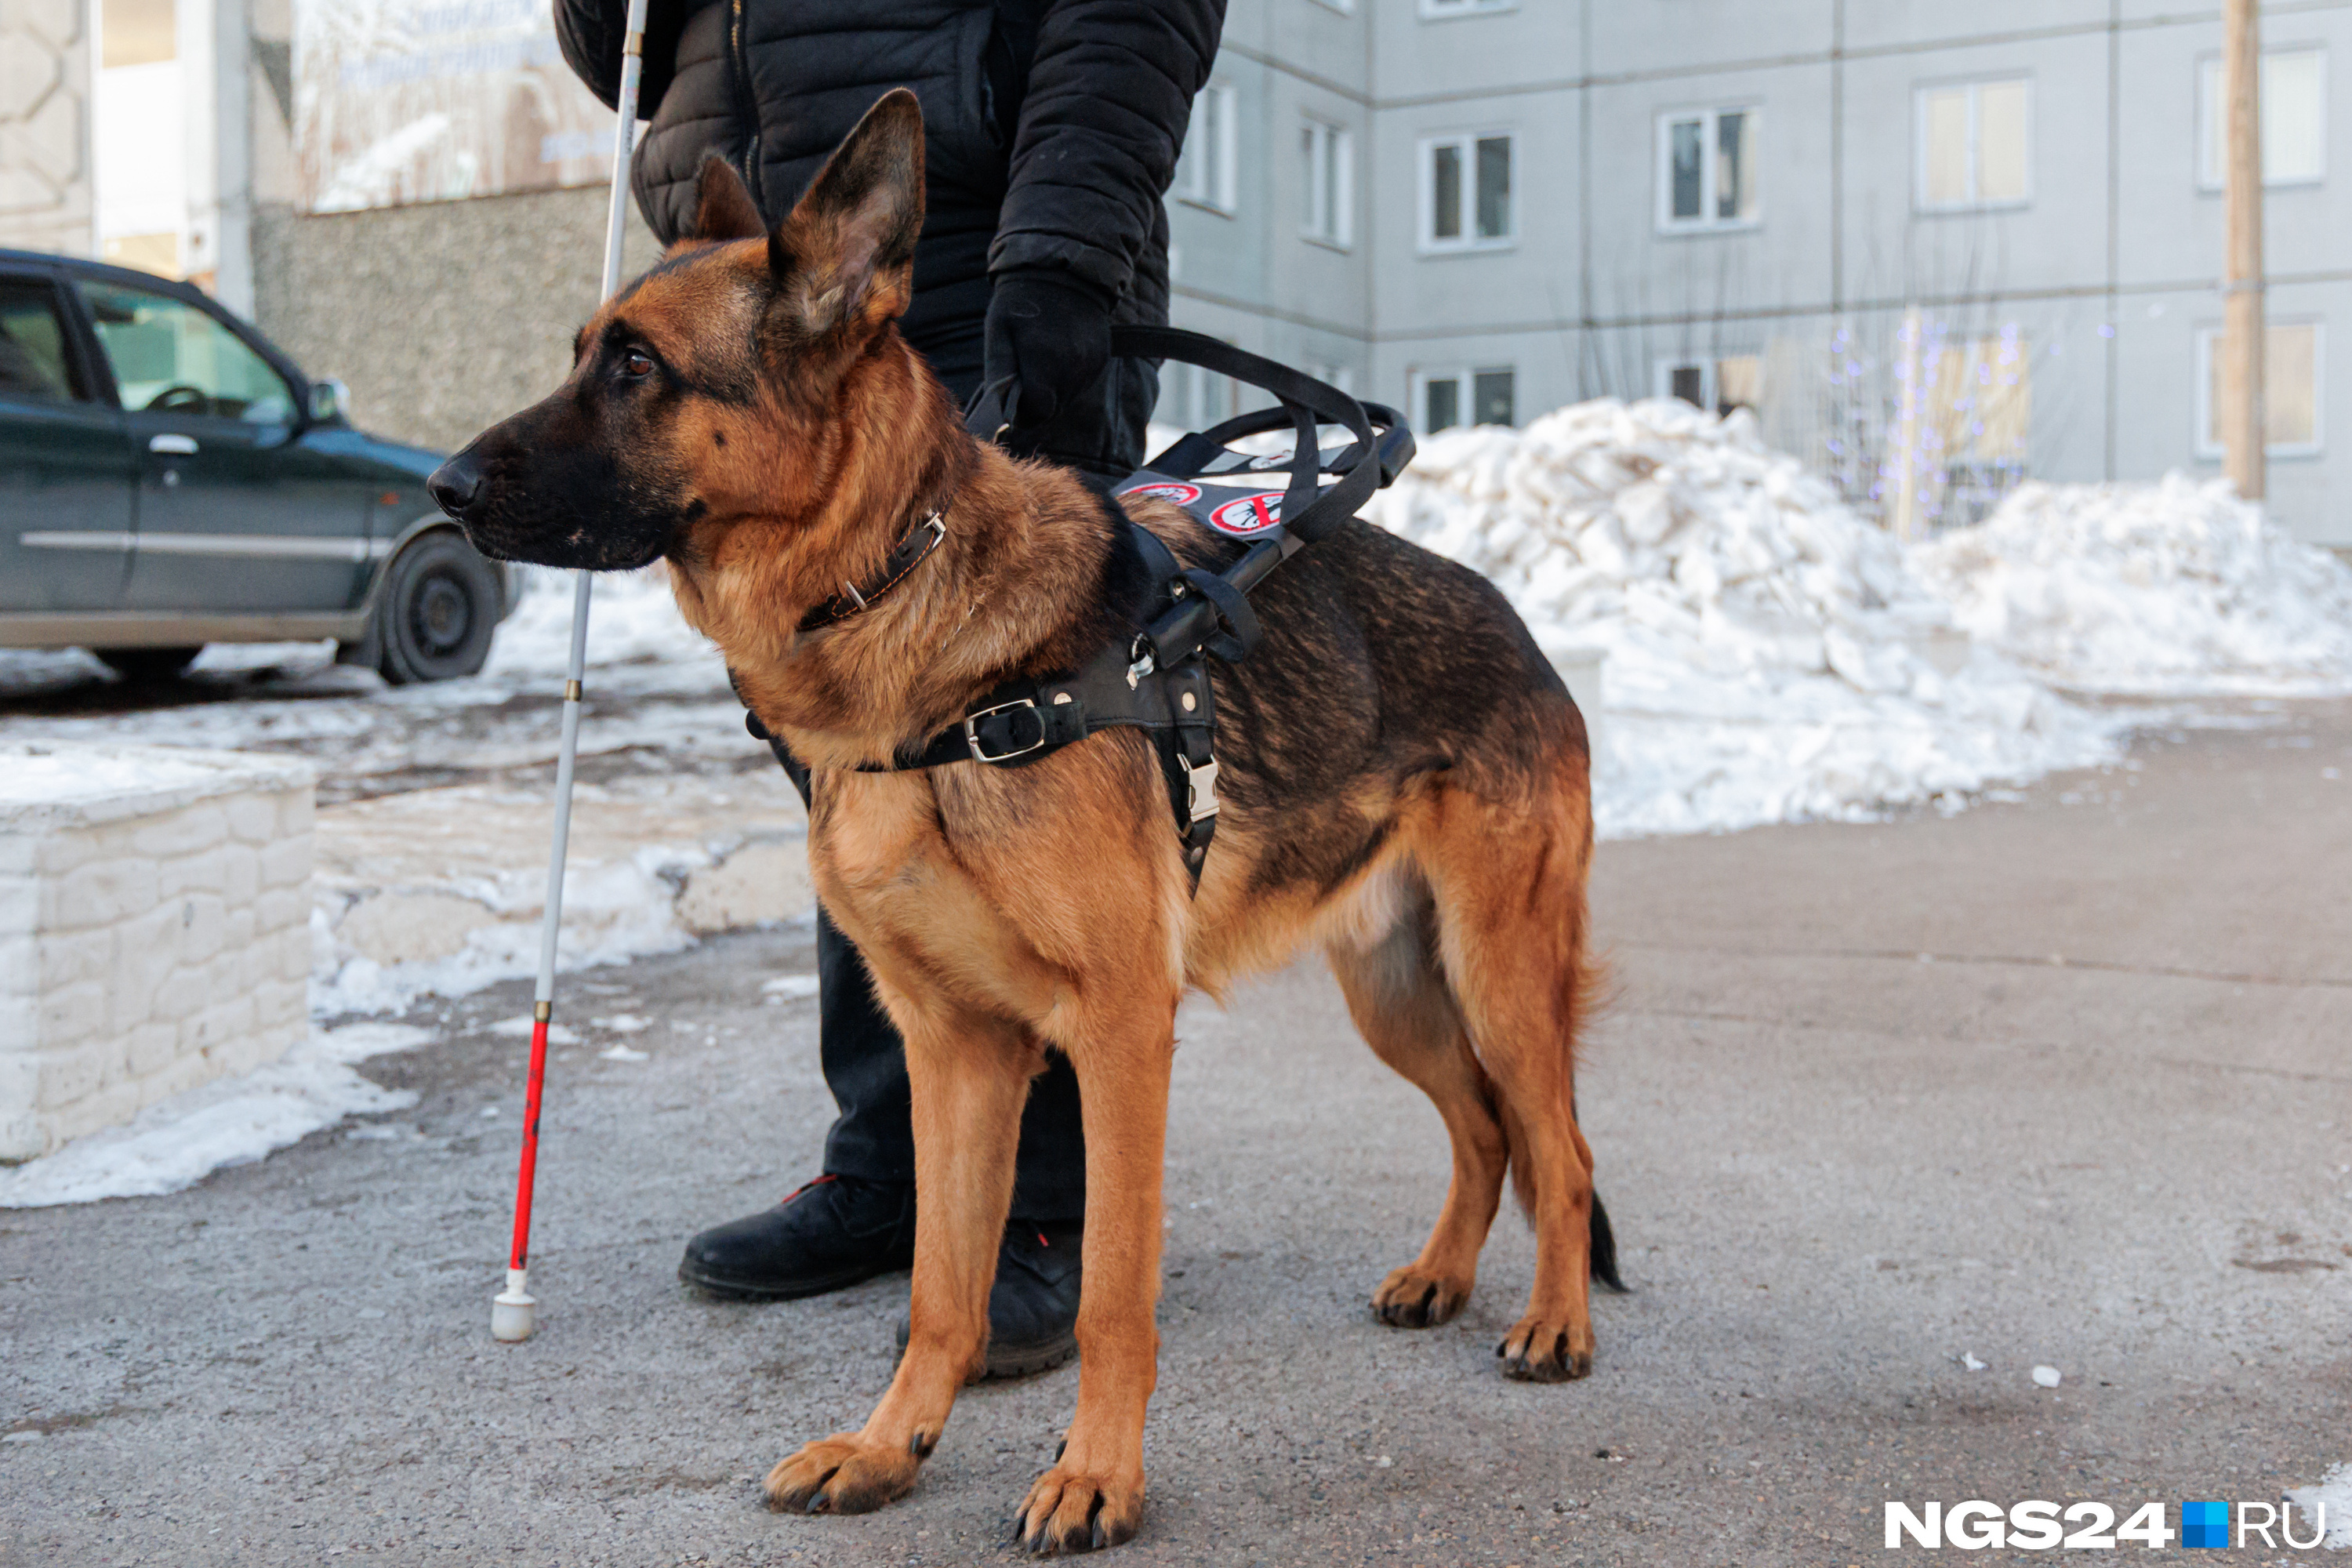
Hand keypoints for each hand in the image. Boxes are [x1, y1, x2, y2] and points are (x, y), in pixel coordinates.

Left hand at [983, 270, 1112, 429]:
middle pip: (1054, 409)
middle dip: (1037, 403)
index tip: (1013, 400)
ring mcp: (1091, 365)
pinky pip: (1081, 384)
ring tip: (1041, 362)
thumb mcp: (999, 332)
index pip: (1038, 412)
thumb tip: (1002, 411)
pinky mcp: (1101, 358)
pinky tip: (1058, 355)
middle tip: (1024, 379)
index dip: (1023, 412)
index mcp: (1045, 363)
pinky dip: (1068, 379)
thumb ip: (1000, 374)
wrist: (1064, 268)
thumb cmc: (1022, 300)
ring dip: (1053, 392)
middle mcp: (1073, 369)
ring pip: (1068, 399)